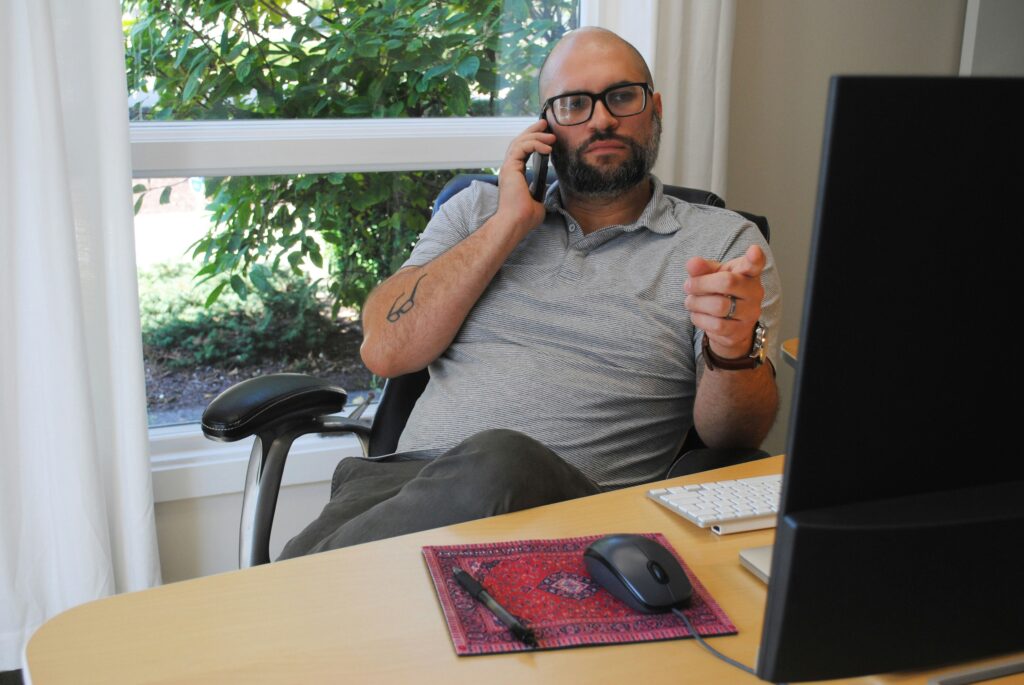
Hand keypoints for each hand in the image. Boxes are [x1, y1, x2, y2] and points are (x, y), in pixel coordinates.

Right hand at [496, 119, 555, 233]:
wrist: (516, 222)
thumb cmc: (524, 217)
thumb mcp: (538, 203)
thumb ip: (539, 194)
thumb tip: (545, 193)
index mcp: (514, 175)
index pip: (522, 151)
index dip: (533, 140)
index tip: (546, 135)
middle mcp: (509, 169)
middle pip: (519, 141)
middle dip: (533, 130)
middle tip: (545, 123)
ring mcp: (508, 167)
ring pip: (520, 142)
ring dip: (537, 136)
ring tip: (551, 136)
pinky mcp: (510, 167)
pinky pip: (522, 148)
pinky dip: (535, 144)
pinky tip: (547, 148)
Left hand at [685, 244, 765, 359]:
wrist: (730, 325)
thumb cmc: (722, 293)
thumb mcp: (713, 276)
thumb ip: (703, 268)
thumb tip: (692, 263)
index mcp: (749, 274)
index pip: (755, 264)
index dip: (755, 257)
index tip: (753, 250)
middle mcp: (754, 292)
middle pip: (727, 282)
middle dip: (701, 284)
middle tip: (688, 286)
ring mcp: (749, 314)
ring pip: (718, 306)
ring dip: (696, 303)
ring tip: (691, 302)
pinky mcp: (739, 332)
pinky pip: (715, 325)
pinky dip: (699, 319)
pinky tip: (697, 314)